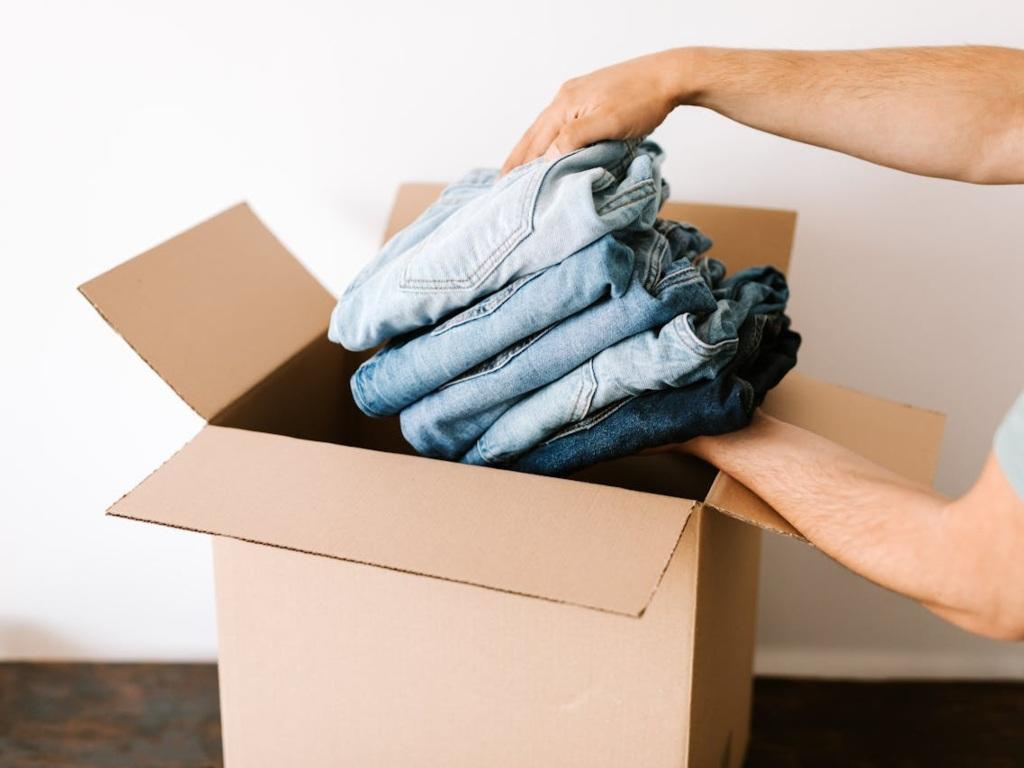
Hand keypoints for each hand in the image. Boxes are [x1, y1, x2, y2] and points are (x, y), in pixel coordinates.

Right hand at [500, 49, 692, 173]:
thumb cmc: (642, 101)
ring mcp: (576, 96)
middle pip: (533, 134)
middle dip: (517, 160)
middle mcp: (564, 98)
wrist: (669, 76)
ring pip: (545, 130)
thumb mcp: (607, 123)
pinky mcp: (589, 98)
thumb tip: (545, 159)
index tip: (505, 188)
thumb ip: (574, 140)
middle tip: (501, 185)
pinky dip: (547, 141)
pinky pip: (559, 125)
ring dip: (530, 151)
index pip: (534, 142)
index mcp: (564, 105)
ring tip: (518, 172)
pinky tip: (548, 150)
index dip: (519, 166)